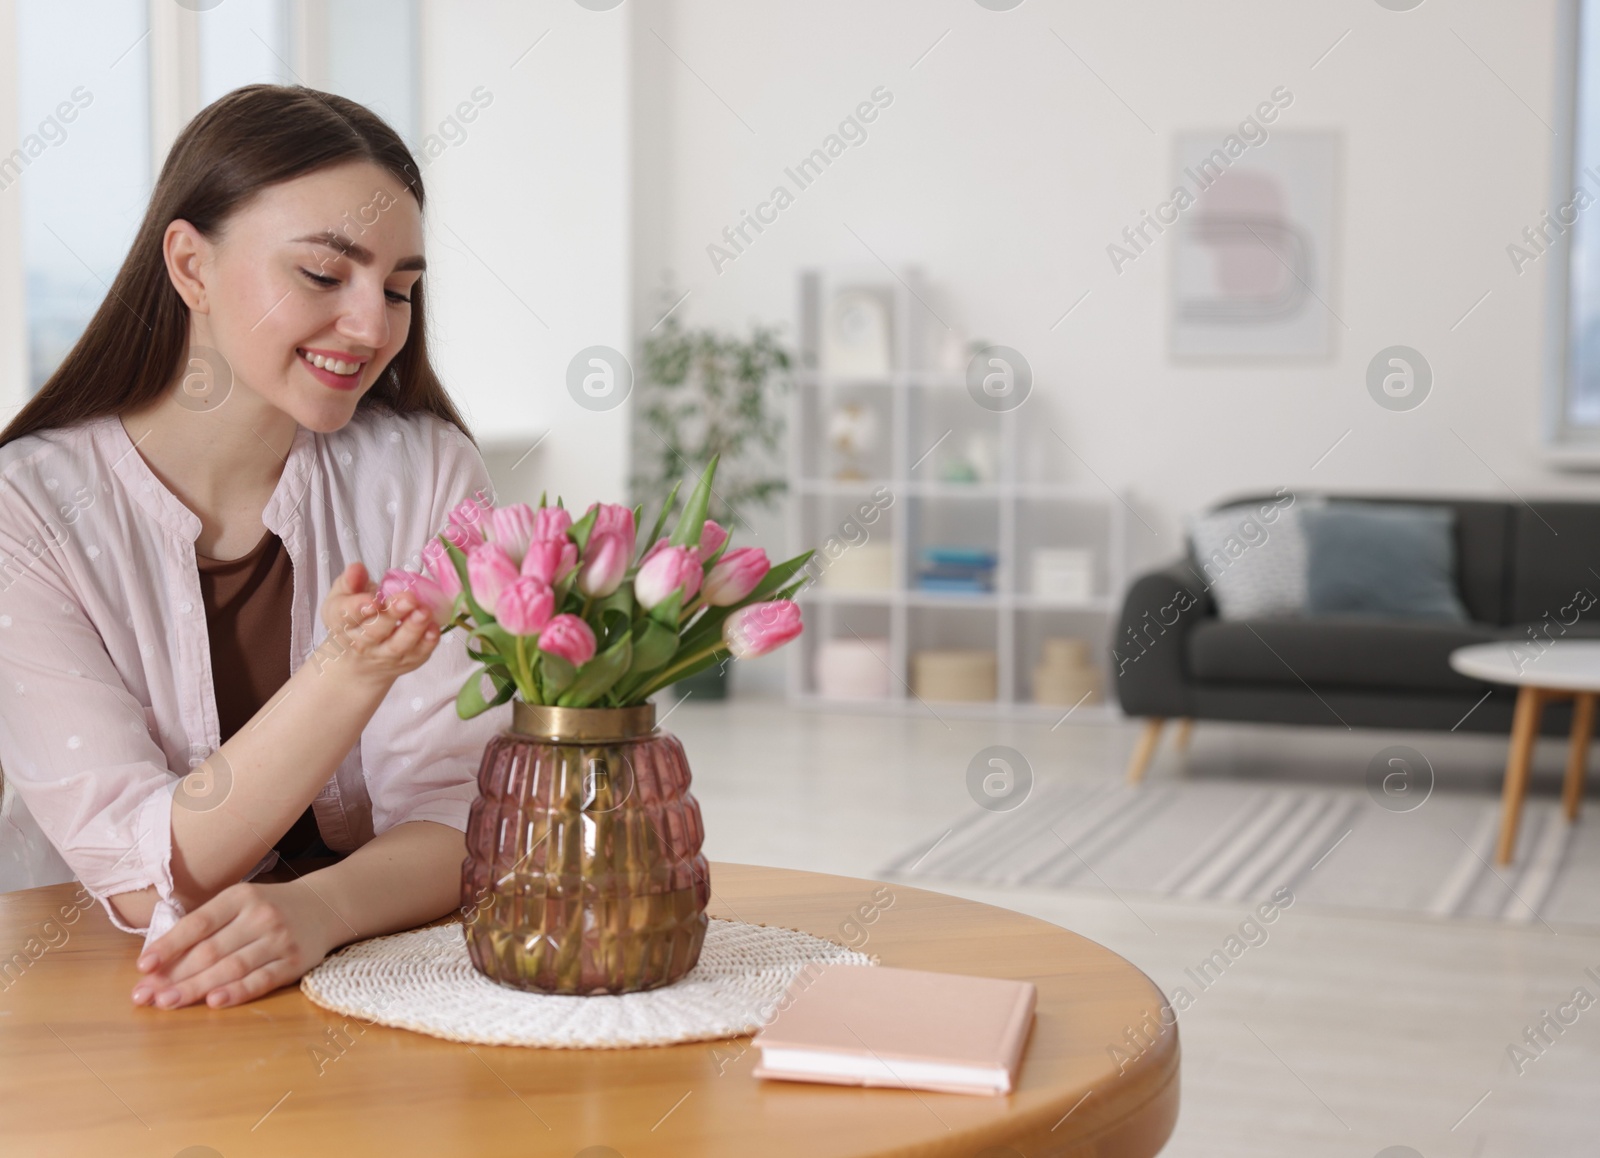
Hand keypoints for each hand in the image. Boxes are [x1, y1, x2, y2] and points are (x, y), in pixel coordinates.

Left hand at [129, 879, 338, 1010]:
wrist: (325, 907)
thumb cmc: (268, 908)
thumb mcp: (239, 902)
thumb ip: (206, 924)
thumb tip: (159, 961)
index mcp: (241, 896)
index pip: (198, 923)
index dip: (169, 945)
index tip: (144, 966)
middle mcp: (261, 916)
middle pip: (211, 951)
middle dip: (174, 975)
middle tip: (145, 996)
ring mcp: (280, 939)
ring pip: (232, 968)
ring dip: (196, 988)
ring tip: (167, 1003)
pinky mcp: (295, 962)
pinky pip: (262, 980)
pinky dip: (238, 992)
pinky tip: (214, 1002)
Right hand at [319, 561, 441, 686]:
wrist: (359, 660)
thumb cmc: (354, 619)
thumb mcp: (344, 597)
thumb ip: (350, 581)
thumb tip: (357, 568)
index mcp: (343, 622)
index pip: (347, 616)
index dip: (358, 608)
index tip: (372, 601)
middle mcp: (362, 643)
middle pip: (375, 631)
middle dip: (392, 614)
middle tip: (408, 599)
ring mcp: (385, 655)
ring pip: (398, 645)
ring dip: (413, 628)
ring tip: (424, 611)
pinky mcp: (406, 662)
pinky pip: (418, 654)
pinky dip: (428, 642)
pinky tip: (434, 627)